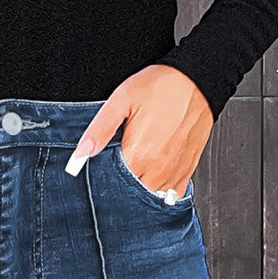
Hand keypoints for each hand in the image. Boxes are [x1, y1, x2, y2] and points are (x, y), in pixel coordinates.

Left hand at [66, 64, 212, 198]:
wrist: (198, 80)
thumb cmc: (161, 87)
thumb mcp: (122, 100)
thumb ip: (99, 130)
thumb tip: (79, 156)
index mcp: (138, 156)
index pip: (114, 186)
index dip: (106, 181)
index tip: (104, 172)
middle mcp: (158, 170)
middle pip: (132, 195)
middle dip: (123, 188)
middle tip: (121, 169)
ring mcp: (173, 173)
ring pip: (151, 198)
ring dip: (141, 190)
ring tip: (137, 171)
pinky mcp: (186, 172)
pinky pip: (171, 196)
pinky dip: (160, 192)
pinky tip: (154, 177)